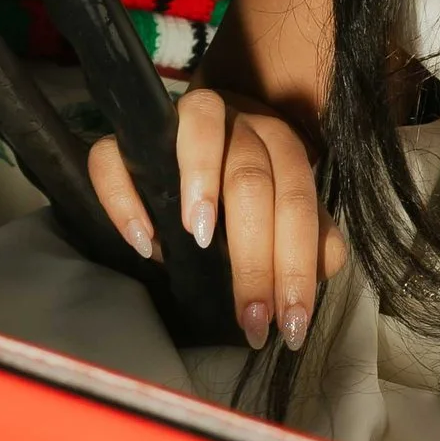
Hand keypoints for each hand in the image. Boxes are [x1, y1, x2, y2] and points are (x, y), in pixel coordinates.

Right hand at [87, 87, 344, 353]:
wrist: (194, 137)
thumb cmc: (246, 186)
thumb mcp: (283, 209)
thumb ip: (312, 235)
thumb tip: (325, 265)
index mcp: (280, 143)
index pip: (297, 199)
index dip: (297, 262)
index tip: (291, 322)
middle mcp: (238, 121)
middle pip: (251, 178)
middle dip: (254, 255)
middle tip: (251, 316)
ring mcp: (181, 119)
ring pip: (199, 129)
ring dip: (201, 183)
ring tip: (200, 241)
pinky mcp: (125, 136)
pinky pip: (114, 155)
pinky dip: (125, 195)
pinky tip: (144, 242)